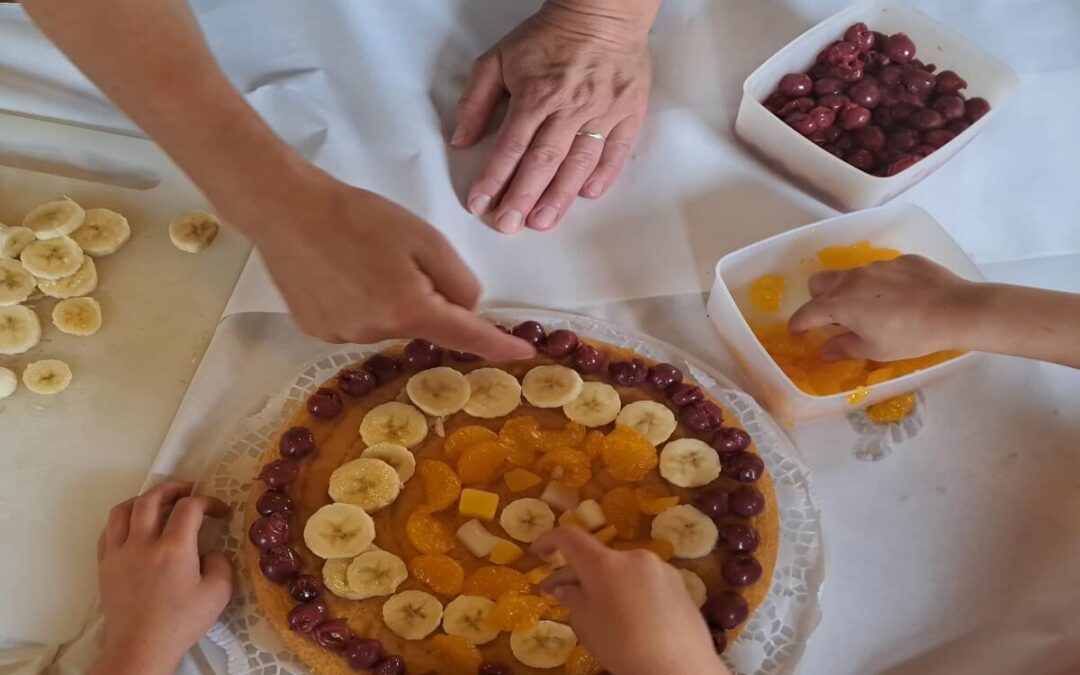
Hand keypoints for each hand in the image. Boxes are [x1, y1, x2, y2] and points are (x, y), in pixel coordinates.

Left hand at [90, 481, 231, 674]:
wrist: (140, 648)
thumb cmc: (181, 623)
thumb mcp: (218, 594)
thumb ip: (221, 564)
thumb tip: (211, 551)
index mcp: (174, 548)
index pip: (189, 507)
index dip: (208, 502)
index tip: (220, 511)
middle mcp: (143, 543)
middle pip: (152, 498)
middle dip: (172, 488)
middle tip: (187, 490)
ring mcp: (119, 553)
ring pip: (123, 509)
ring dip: (143, 499)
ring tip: (156, 502)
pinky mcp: (104, 565)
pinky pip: (108, 531)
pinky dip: (122, 520)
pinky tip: (134, 526)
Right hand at [227, 168, 533, 359]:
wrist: (285, 210)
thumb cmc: (359, 216)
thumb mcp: (424, 238)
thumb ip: (457, 280)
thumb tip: (465, 311)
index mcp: (410, 311)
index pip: (467, 337)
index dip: (496, 346)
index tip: (521, 353)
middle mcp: (377, 335)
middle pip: (424, 324)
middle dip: (424, 298)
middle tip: (396, 255)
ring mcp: (343, 337)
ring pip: (389, 323)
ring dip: (390, 301)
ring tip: (360, 260)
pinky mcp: (318, 332)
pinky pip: (359, 323)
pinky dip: (360, 304)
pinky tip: (339, 274)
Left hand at [454, 0, 654, 232]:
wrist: (602, 12)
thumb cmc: (549, 36)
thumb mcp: (498, 58)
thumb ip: (476, 100)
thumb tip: (462, 139)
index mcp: (536, 94)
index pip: (511, 146)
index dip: (494, 179)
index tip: (480, 203)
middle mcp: (569, 107)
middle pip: (543, 162)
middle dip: (523, 197)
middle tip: (510, 225)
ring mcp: (602, 111)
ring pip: (579, 163)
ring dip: (560, 196)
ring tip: (543, 222)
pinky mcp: (628, 111)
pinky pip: (617, 150)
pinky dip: (603, 174)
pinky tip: (588, 195)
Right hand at [532, 527, 728, 674]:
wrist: (679, 668)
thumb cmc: (623, 646)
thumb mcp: (586, 626)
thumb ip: (573, 599)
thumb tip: (564, 587)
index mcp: (605, 563)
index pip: (569, 537)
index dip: (549, 540)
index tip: (537, 552)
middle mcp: (633, 556)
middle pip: (598, 557)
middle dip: (576, 573)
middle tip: (559, 593)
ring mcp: (660, 568)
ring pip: (622, 569)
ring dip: (605, 582)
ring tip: (597, 608)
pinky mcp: (679, 583)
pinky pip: (644, 581)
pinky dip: (629, 590)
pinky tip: (629, 616)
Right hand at [788, 255, 976, 360]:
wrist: (955, 310)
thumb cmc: (910, 336)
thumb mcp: (875, 349)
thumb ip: (844, 347)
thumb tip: (825, 350)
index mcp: (840, 303)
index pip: (807, 313)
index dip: (798, 324)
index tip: (797, 332)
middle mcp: (852, 279)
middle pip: (819, 283)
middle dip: (818, 299)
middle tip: (833, 317)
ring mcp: (877, 266)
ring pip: (850, 275)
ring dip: (850, 291)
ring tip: (872, 308)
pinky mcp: (900, 260)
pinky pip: (880, 271)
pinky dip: (880, 284)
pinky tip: (901, 298)